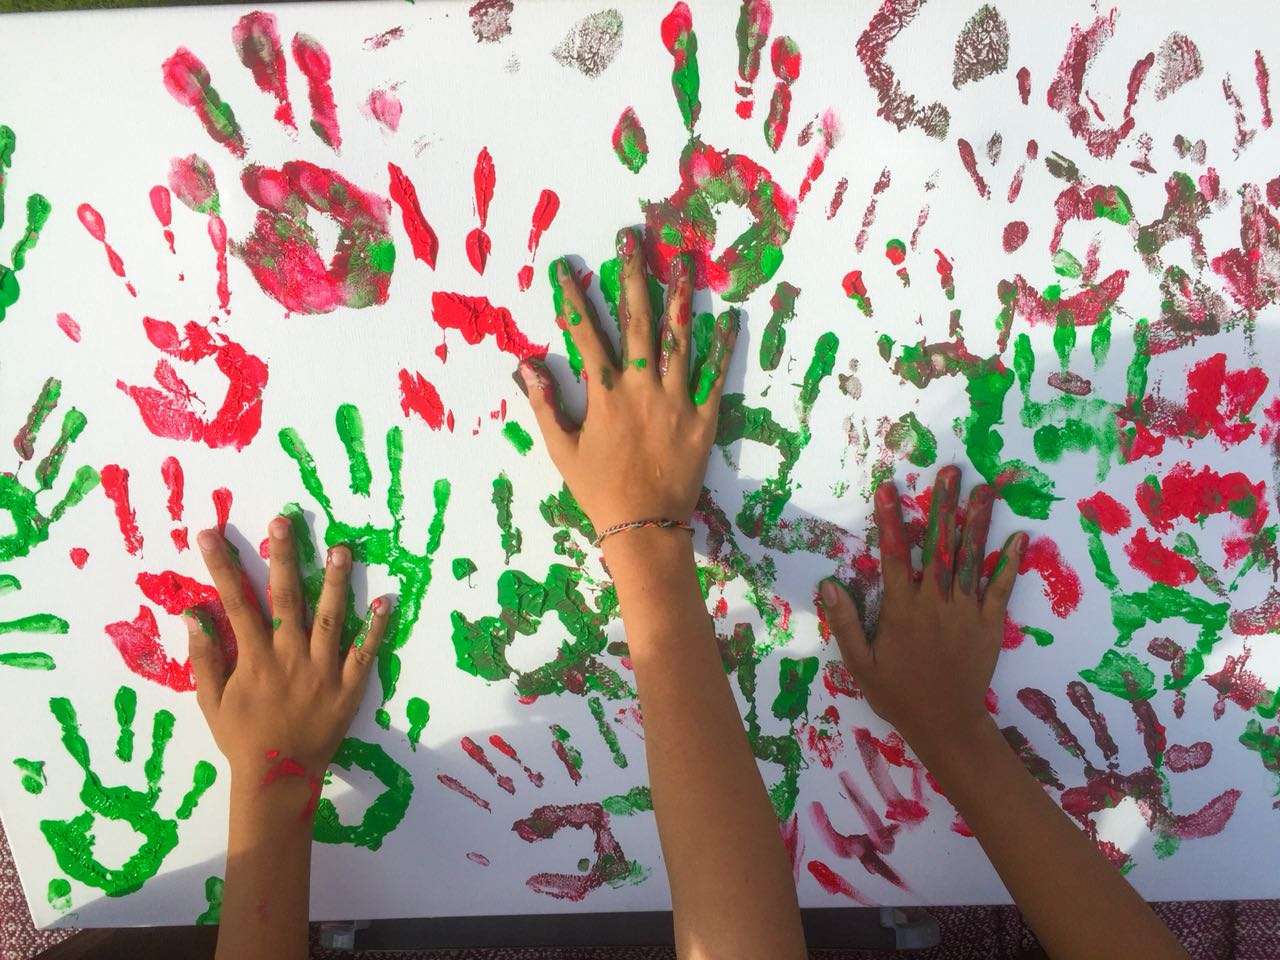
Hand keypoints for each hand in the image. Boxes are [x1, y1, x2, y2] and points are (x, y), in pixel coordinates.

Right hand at [185, 519, 390, 790]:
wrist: (278, 777)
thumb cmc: (242, 738)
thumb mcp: (211, 701)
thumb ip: (203, 657)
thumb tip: (193, 614)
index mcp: (254, 658)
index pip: (236, 601)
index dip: (222, 566)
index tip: (211, 534)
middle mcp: (289, 656)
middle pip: (286, 598)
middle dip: (284, 556)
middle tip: (285, 520)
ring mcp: (322, 670)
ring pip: (330, 618)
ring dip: (335, 582)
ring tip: (342, 549)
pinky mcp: (348, 686)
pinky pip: (364, 653)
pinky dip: (376, 629)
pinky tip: (386, 602)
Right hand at [517, 226, 737, 534]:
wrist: (644, 525)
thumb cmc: (599, 489)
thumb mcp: (562, 449)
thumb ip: (545, 403)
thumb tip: (525, 365)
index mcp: (604, 394)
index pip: (585, 334)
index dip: (573, 299)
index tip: (565, 268)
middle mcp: (640, 387)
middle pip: (637, 320)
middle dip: (633, 276)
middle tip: (633, 239)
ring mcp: (675, 400)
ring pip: (678, 338)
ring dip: (680, 296)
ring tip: (684, 260)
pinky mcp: (703, 418)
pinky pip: (714, 376)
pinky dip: (722, 346)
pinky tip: (729, 316)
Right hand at [820, 465, 1025, 751]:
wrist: (946, 724)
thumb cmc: (898, 694)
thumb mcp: (860, 665)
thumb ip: (845, 623)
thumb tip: (828, 585)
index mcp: (901, 609)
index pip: (894, 555)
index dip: (892, 520)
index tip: (889, 488)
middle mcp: (935, 602)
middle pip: (938, 546)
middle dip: (943, 506)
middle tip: (950, 472)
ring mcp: (966, 611)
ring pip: (971, 559)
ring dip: (978, 522)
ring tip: (985, 489)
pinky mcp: (989, 624)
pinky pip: (1001, 589)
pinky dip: (1011, 563)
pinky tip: (1021, 537)